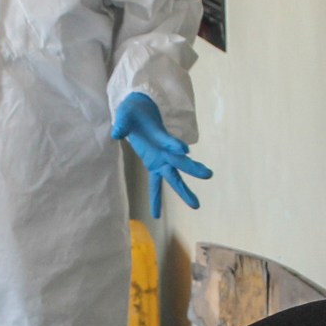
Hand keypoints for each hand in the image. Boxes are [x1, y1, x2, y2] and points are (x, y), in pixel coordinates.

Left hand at [111, 93, 210, 218]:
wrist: (139, 110)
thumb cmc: (134, 112)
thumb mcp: (126, 115)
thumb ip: (122, 124)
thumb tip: (116, 133)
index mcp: (160, 136)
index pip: (168, 141)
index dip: (174, 144)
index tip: (184, 150)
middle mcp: (164, 150)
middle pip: (179, 161)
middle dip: (192, 168)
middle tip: (208, 174)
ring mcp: (161, 159)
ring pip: (174, 176)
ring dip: (183, 190)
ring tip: (196, 205)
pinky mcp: (154, 165)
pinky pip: (155, 185)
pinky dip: (155, 199)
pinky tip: (156, 215)